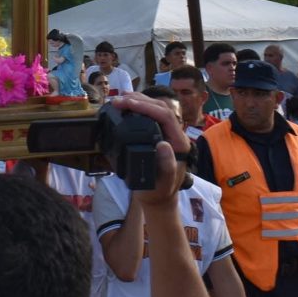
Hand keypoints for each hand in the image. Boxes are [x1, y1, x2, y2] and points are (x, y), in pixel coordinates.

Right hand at [112, 93, 189, 210]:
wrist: (159, 198)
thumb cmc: (160, 192)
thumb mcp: (163, 183)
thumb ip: (167, 166)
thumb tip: (163, 145)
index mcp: (179, 143)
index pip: (166, 116)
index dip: (146, 106)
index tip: (127, 104)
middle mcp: (175, 134)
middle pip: (161, 108)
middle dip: (140, 100)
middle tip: (118, 100)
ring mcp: (167, 133)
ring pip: (157, 109)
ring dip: (139, 100)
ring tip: (120, 98)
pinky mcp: (159, 134)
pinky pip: (152, 116)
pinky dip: (138, 107)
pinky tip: (127, 106)